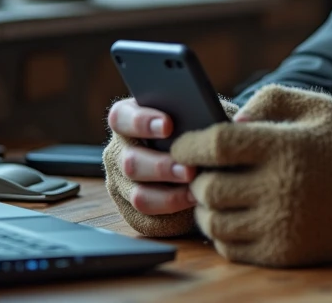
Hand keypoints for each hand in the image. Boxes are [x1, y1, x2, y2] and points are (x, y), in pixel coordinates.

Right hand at [106, 99, 197, 213]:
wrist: (206, 159)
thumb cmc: (199, 129)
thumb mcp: (199, 113)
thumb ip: (198, 111)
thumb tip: (212, 116)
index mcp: (128, 121)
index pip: (121, 117)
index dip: (141, 121)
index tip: (168, 125)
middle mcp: (119, 153)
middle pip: (130, 162)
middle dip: (162, 167)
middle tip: (189, 169)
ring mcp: (123, 185)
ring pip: (139, 196)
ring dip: (169, 196)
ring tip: (195, 191)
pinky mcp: (134, 213)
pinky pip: (148, 220)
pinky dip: (173, 215)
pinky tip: (194, 204)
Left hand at [171, 85, 331, 266]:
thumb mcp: (314, 106)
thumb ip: (269, 99)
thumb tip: (225, 119)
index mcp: (284, 147)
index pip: (215, 144)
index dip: (189, 144)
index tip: (181, 145)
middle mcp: (279, 188)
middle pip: (208, 187)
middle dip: (194, 179)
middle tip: (198, 172)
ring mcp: (279, 224)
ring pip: (214, 222)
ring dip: (205, 208)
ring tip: (213, 195)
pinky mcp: (281, 252)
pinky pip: (230, 247)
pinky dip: (222, 233)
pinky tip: (232, 216)